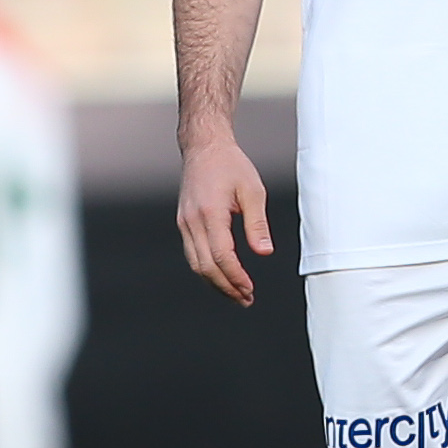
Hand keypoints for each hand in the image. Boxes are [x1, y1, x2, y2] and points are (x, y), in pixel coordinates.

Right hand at [177, 137, 271, 305]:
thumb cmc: (230, 165)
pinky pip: (193, 254)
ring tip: (236, 294)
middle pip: (206, 267)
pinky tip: (222, 276)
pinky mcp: (184, 223)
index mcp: (210, 213)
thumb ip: (257, 224)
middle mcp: (192, 221)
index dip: (236, 277)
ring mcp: (184, 223)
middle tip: (245, 299)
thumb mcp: (252, 191)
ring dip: (215, 283)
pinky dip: (207, 270)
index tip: (250, 290)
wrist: (204, 147)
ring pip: (196, 264)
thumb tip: (264, 253)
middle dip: (226, 287)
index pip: (222, 256)